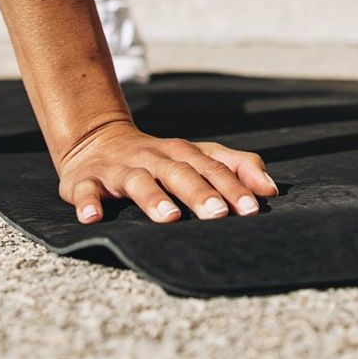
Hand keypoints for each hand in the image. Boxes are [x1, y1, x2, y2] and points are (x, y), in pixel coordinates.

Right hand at [57, 117, 278, 223]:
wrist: (96, 140)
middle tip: (220, 215)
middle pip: (180, 173)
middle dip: (200, 193)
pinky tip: (93, 217)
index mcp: (183, 153)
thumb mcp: (197, 157)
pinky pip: (86, 191)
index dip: (234, 186)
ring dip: (153, 198)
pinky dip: (89, 202)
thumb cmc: (159, 159)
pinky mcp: (86, 180)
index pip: (213, 167)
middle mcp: (154, 158)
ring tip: (169, 217)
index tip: (253, 208)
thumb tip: (271, 189)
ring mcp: (120, 169)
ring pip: (138, 181)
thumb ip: (236, 166)